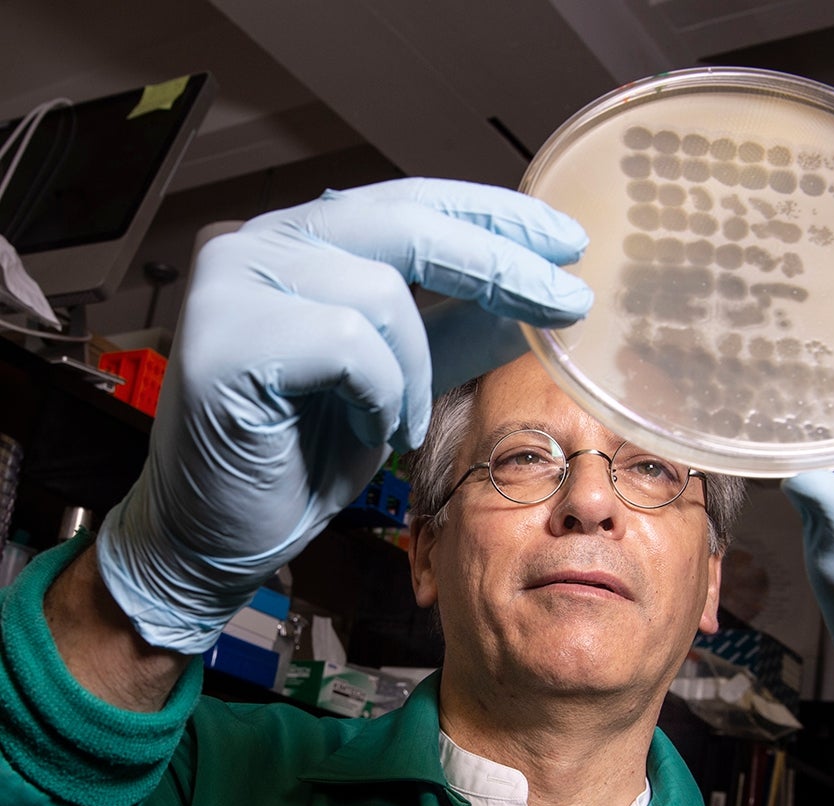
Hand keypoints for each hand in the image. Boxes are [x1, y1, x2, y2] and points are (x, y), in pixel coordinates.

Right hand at [96, 178, 591, 653]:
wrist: (223, 531)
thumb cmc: (301, 455)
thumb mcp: (402, 382)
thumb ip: (456, 332)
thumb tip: (531, 302)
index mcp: (303, 243)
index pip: (411, 203)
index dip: (493, 216)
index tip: (563, 239)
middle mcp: (260, 243)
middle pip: (405, 221)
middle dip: (500, 261)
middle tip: (567, 296)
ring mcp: (232, 283)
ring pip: (379, 291)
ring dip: (417, 369)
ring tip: (404, 420)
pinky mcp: (224, 339)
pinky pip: (347, 344)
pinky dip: (380, 392)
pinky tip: (371, 427)